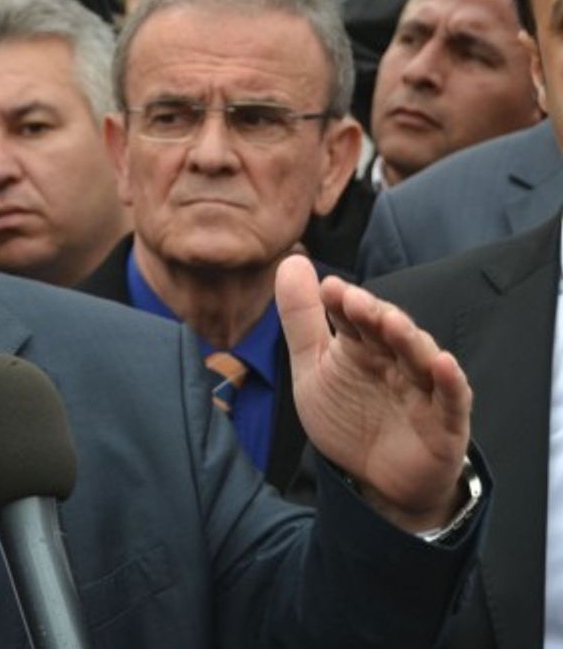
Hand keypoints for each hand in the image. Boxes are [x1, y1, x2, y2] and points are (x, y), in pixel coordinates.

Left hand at [275, 256, 470, 530]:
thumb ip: (302, 319)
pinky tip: (442, 363)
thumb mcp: (313, 368)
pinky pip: (452, 397)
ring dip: (408, 338)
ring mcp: (423, 388)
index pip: (353, 318)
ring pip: (420, 357)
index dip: (343, 303)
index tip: (329, 288)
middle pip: (388, 331)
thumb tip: (292, 261)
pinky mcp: (446, 421)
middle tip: (354, 300)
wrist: (376, 481)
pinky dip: (449, 380)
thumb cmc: (348, 417)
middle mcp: (395, 360)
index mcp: (362, 346)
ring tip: (391, 322)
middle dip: (373, 314)